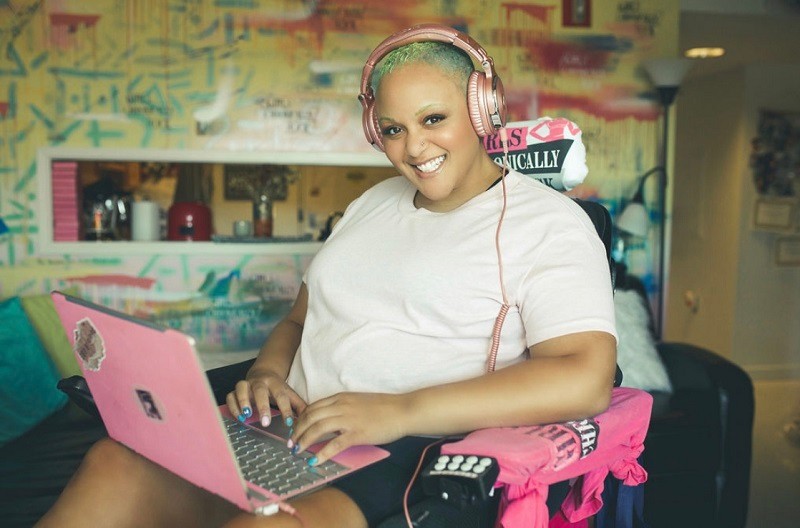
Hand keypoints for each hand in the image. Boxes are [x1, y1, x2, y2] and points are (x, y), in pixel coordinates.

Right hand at [226, 368, 306, 427]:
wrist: (263, 373)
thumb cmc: (278, 388)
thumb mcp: (290, 394)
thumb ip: (299, 406)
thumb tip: (310, 418)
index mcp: (275, 383)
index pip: (281, 396)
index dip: (286, 410)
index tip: (289, 424)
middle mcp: (259, 382)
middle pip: (260, 391)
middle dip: (263, 406)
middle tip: (266, 422)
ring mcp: (246, 385)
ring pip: (241, 389)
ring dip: (243, 401)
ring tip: (246, 416)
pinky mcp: (235, 390)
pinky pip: (230, 396)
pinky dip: (233, 406)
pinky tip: (239, 417)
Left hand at [291, 392, 407, 465]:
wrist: (402, 410)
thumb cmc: (384, 407)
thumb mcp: (359, 402)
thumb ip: (343, 408)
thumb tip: (330, 420)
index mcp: (341, 398)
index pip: (312, 407)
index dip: (300, 419)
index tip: (295, 430)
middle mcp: (341, 406)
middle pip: (310, 416)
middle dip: (297, 431)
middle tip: (291, 443)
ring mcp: (348, 419)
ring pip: (317, 428)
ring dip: (303, 440)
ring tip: (297, 450)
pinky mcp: (357, 433)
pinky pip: (334, 444)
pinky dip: (321, 453)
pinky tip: (313, 461)